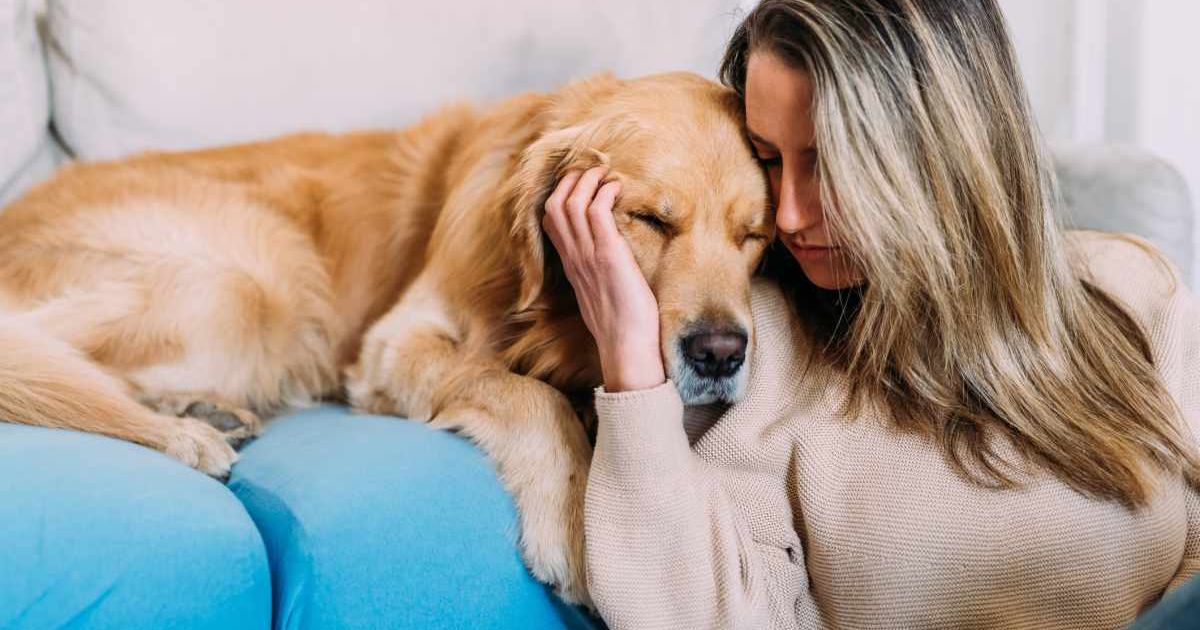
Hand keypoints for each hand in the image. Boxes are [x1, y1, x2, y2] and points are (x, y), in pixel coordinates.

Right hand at [542, 166, 665, 391]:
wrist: (627, 346)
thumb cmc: (623, 324)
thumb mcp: (602, 294)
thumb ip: (598, 272)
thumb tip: (611, 259)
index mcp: (571, 265)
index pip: (550, 220)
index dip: (561, 194)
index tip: (580, 182)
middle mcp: (573, 257)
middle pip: (555, 205)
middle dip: (571, 180)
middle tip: (593, 169)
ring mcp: (587, 255)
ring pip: (572, 202)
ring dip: (588, 180)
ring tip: (605, 172)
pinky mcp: (608, 254)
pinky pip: (597, 211)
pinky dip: (605, 192)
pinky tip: (618, 188)